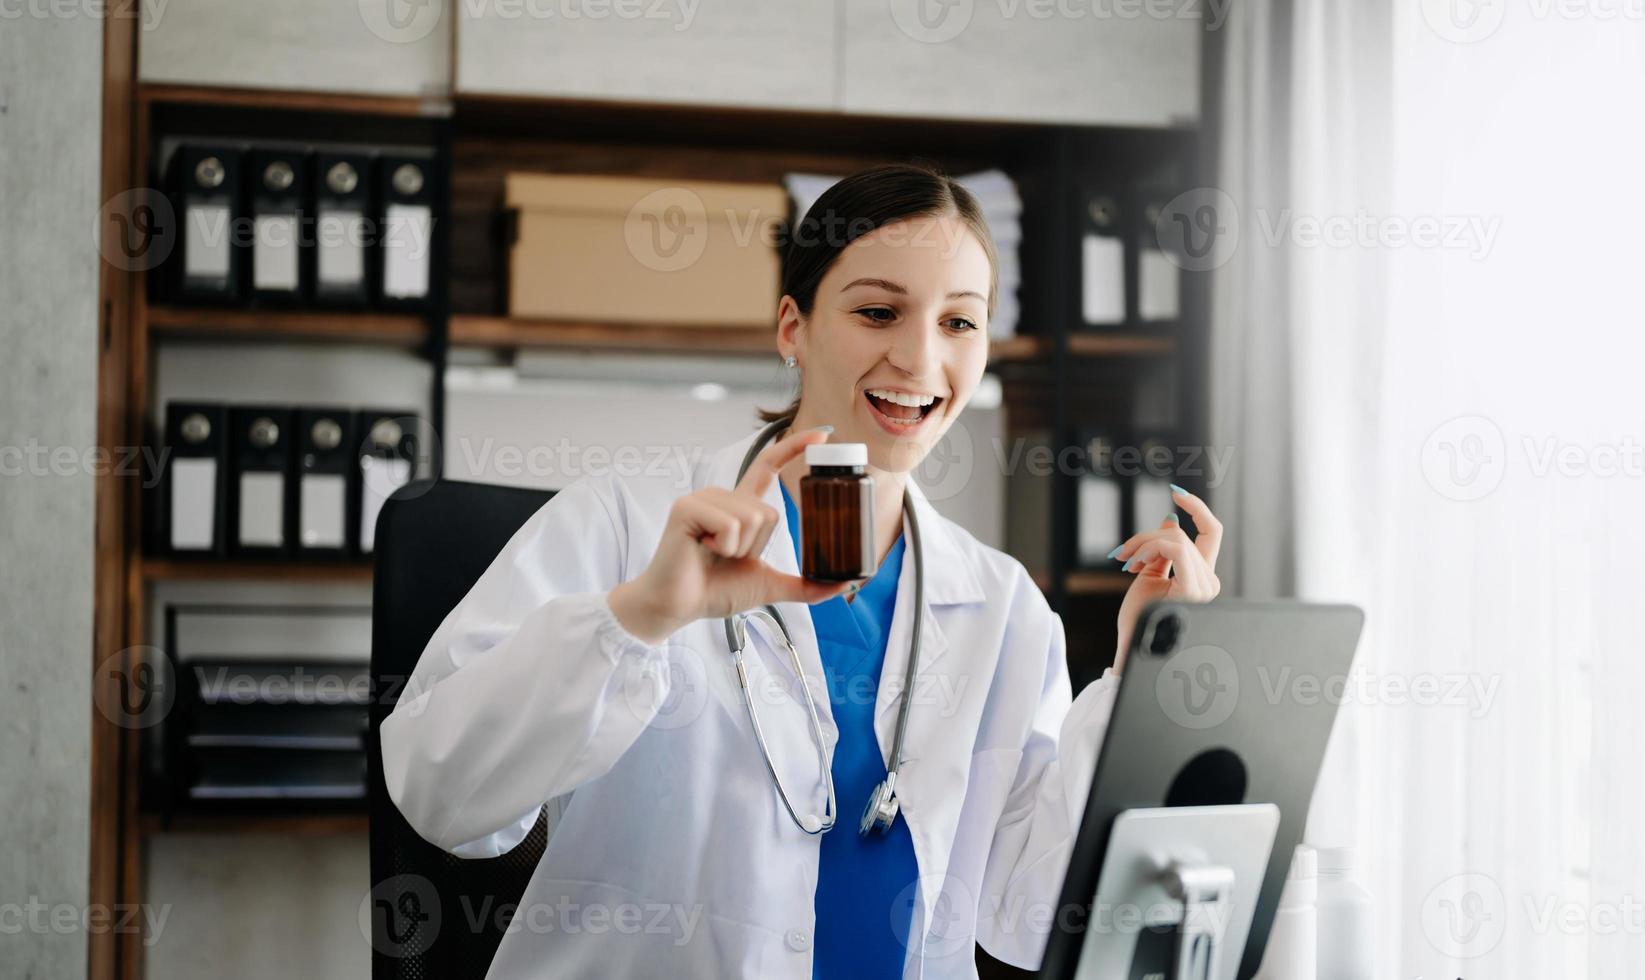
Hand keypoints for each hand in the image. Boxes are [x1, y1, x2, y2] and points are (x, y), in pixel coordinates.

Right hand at [609, 427, 851, 643]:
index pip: (769, 467)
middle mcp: (723, 496)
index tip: (823, 434)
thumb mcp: (768, 586)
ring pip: (752, 517)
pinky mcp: (688, 507)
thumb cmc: (714, 591)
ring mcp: (704, 498)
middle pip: (769, 512)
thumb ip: (805, 585)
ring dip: (739, 549)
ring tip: (712, 554)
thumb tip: (844, 585)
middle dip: (755, 547)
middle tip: (726, 558)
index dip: (794, 448)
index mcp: (740, 508)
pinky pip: (730, 525)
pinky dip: (724, 547)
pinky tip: (701, 550)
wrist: (677, 607)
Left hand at [1110, 485, 1222, 673]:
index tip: (1178, 494)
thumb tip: (1170, 519)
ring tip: (1126, 564)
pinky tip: (1134, 565)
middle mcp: (1209, 581)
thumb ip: (1162, 550)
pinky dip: (1149, 548)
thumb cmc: (1139, 620)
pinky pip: (1174, 547)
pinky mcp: (1192, 589)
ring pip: (1174, 538)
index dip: (1198, 509)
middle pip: (1181, 535)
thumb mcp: (1150, 575)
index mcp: (1202, 578)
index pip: (1212, 533)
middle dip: (1146, 537)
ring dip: (1142, 545)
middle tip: (1122, 556)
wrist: (1133, 649)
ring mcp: (1204, 587)